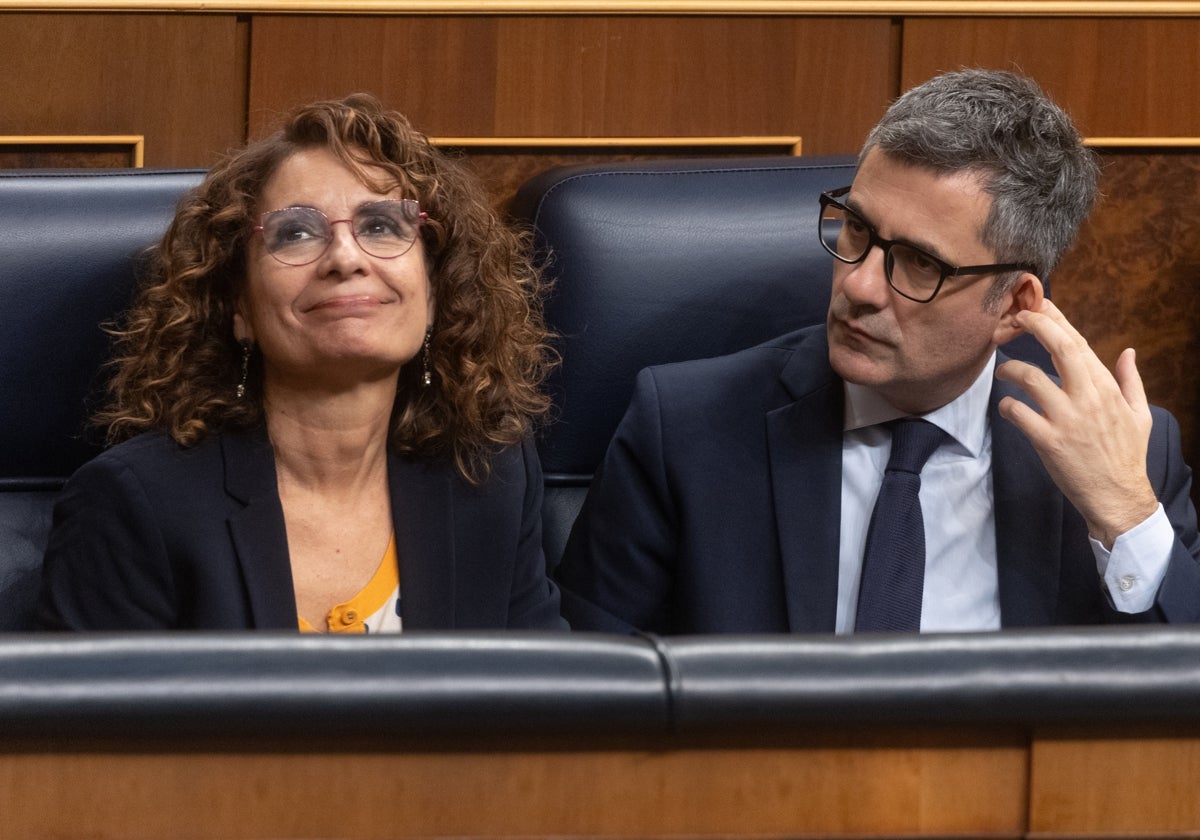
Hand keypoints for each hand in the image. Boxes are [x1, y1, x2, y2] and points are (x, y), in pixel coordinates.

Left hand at [995, 299, 1157, 547]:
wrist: (1119, 497)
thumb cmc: (1127, 455)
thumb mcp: (1140, 414)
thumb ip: (1129, 381)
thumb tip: (1128, 352)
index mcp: (1106, 388)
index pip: (1079, 344)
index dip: (1057, 321)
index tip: (1039, 305)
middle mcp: (1087, 398)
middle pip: (1059, 348)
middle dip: (1035, 325)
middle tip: (1014, 317)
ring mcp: (1067, 419)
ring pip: (1031, 378)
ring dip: (1010, 369)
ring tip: (1002, 370)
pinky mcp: (1049, 441)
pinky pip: (1019, 413)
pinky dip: (1007, 406)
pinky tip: (1006, 407)